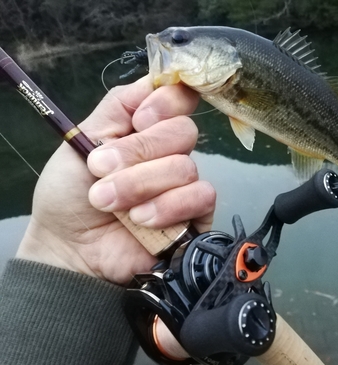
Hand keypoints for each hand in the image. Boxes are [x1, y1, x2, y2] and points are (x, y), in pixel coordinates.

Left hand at [16, 75, 215, 284]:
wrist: (70, 246)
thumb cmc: (70, 193)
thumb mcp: (83, 138)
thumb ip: (119, 105)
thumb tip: (157, 79)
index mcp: (146, 128)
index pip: (179, 98)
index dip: (165, 103)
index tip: (139, 120)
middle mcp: (169, 152)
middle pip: (184, 131)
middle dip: (138, 153)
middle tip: (102, 170)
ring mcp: (184, 184)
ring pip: (186, 167)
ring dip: (142, 184)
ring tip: (109, 203)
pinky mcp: (196, 214)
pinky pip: (201, 197)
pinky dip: (167, 206)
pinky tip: (141, 220)